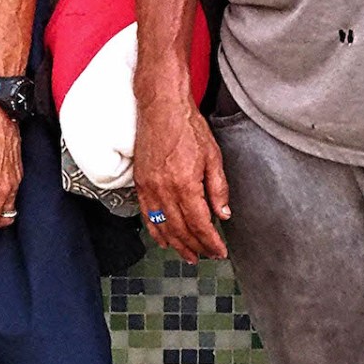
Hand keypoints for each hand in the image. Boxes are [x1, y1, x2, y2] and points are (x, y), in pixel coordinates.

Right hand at [134, 89, 229, 264]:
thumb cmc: (188, 127)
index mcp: (185, 184)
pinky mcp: (140, 184)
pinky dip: (155, 232)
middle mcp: (164, 190)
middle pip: (181, 230)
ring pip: (163, 227)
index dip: (210, 242)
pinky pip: (147, 216)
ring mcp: (149, 188)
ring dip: (176, 245)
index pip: (199, 224)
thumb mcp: (213, 157)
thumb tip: (223, 214)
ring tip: (188, 255)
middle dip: (195, 247)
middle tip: (206, 256)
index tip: (219, 251)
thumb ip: (218, 189)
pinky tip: (163, 240)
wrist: (162, 108)